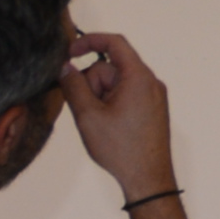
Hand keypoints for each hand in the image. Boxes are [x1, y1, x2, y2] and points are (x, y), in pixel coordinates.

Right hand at [59, 29, 178, 202]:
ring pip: (115, 84)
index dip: (89, 41)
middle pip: (110, 68)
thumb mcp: (88, 115)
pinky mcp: (151, 108)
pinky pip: (124, 95)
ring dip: (99, 97)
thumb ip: (74, 86)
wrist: (148, 177)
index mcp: (139, 77)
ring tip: (99, 123)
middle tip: (88, 110)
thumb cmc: (121, 148)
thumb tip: (66, 67)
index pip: (115, 43)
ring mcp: (153, 96)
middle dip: (91, 84)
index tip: (69, 52)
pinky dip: (109, 104)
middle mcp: (151, 82)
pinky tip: (107, 126)